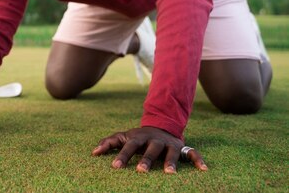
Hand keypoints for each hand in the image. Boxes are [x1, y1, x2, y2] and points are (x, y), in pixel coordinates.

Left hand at [91, 127, 207, 173]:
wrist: (161, 125)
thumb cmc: (138, 137)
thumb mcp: (124, 137)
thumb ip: (109, 143)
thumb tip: (93, 153)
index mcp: (138, 138)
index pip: (128, 147)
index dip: (122, 157)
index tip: (114, 167)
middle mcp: (154, 140)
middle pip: (150, 150)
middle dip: (146, 160)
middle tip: (141, 172)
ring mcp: (169, 144)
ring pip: (171, 153)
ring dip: (170, 163)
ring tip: (169, 174)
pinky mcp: (182, 147)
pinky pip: (192, 154)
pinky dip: (198, 160)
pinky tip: (204, 170)